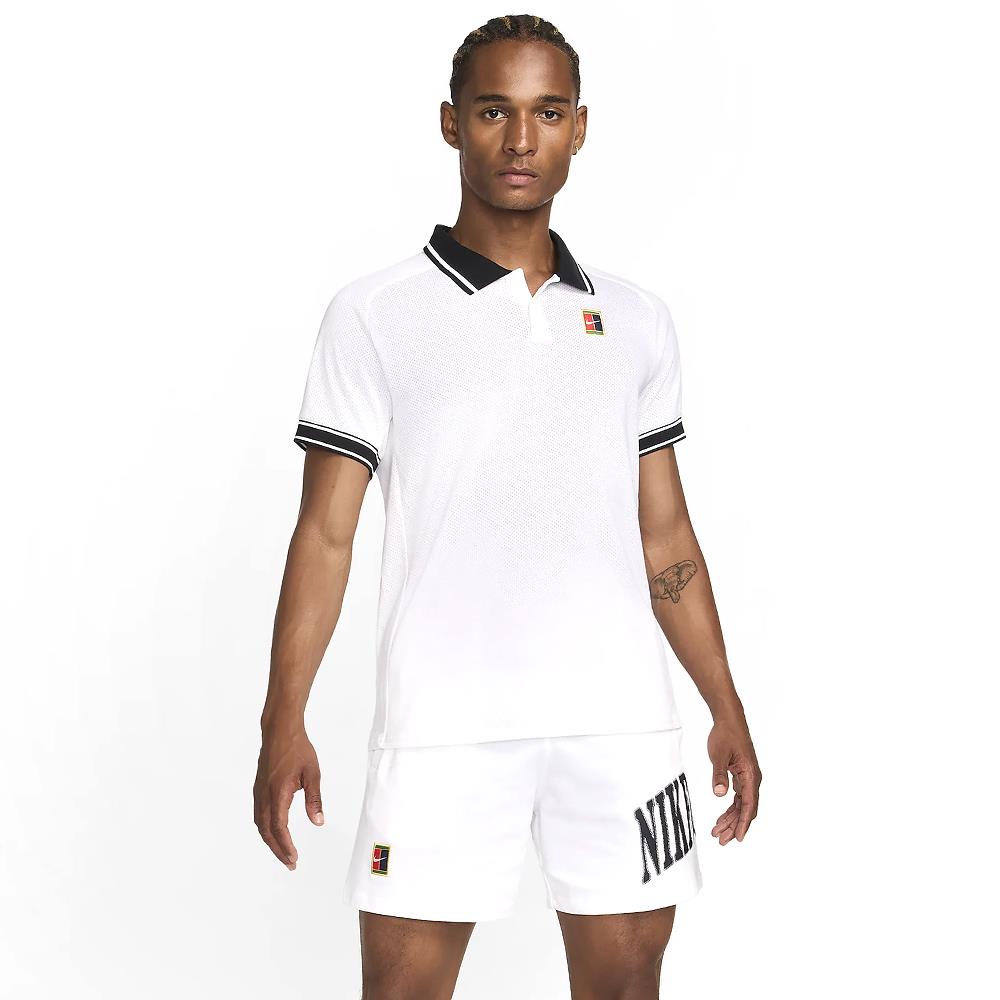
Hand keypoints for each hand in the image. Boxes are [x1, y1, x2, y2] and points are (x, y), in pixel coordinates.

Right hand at [253, 719, 323, 869]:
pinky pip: (258, 814)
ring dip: (270, 841)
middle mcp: (264, 795)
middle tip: (290, 863)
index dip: (285, 846)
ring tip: (283, 852)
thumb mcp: (312, 773)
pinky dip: (265, 829)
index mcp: (278, 792)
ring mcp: (258, 792)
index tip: (294, 858)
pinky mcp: (258, 788)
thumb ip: (314, 799)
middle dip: (277, 850)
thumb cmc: (298, 749)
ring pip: (260, 824)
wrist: (279, 730)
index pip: (279, 827)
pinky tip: (274, 832)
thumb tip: (318, 822)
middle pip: (266, 831)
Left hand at [707, 712, 760, 844]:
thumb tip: (719, 794)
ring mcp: (748, 778)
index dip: (743, 823)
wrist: (729, 719)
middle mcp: (752, 779)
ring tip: (718, 832)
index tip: (737, 838)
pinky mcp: (741, 776)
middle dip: (734, 826)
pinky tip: (722, 818)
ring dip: (731, 819)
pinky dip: (731, 809)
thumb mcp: (718, 755)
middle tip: (721, 840)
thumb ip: (719, 774)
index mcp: (751, 775)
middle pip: (746, 809)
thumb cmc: (725, 735)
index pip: (748, 805)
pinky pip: (738, 798)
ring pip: (741, 805)